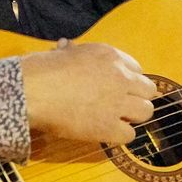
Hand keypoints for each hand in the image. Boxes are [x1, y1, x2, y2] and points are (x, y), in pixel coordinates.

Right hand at [22, 41, 156, 146]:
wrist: (32, 90)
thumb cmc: (41, 69)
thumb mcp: (62, 52)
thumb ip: (73, 51)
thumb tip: (66, 46)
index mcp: (110, 56)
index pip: (136, 69)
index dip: (127, 81)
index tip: (117, 88)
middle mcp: (120, 77)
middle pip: (148, 90)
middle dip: (136, 98)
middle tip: (120, 106)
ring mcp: (117, 102)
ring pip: (146, 112)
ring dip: (132, 117)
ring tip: (116, 120)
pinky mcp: (109, 126)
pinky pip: (129, 135)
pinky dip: (119, 136)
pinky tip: (105, 132)